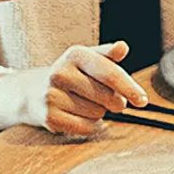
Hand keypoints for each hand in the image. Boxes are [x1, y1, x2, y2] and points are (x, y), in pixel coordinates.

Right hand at [0, 42, 148, 136]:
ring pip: (98, 113)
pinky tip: (77, 115)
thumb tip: (123, 46)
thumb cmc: (72, 74)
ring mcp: (51, 95)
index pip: (109, 73)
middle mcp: (60, 73)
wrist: (31, 91)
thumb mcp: (89, 59)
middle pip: (108, 97)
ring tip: (83, 103)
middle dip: (113, 101)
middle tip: (102, 97)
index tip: (143, 101)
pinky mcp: (49, 117)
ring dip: (98, 112)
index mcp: (75, 54)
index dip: (129, 88)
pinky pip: (86, 127)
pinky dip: (89, 125)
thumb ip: (108, 55)